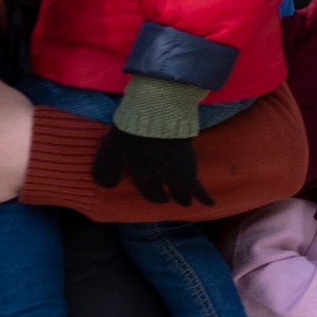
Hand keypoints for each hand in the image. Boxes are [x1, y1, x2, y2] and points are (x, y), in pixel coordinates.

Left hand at [91, 129, 214, 206]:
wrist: (160, 113)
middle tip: (176, 202)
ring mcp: (176, 170)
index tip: (160, 198)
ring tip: (188, 202)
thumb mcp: (111, 148)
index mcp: (139, 173)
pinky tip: (210, 203)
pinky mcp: (190, 162)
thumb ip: (105, 169)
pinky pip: (196, 185)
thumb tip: (106, 187)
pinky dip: (203, 196)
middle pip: (165, 193)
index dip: (153, 195)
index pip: (148, 191)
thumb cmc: (132, 128)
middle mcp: (159, 177)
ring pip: (181, 190)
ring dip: (184, 197)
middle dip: (169, 197)